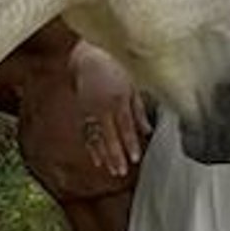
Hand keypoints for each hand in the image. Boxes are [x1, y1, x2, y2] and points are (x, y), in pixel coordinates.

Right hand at [67, 43, 149, 184]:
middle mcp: (103, 107)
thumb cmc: (114, 70)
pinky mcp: (82, 113)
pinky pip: (87, 134)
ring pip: (97, 138)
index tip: (134, 158)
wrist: (87, 59)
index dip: (130, 143)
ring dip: (105, 156)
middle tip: (121, 171)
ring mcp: (90, 111)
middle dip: (116, 155)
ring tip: (112, 170)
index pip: (126, 126)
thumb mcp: (131, 86)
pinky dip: (92, 148)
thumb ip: (139, 110)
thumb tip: (148, 130)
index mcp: (119, 99)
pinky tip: (98, 160)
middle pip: (110, 136)